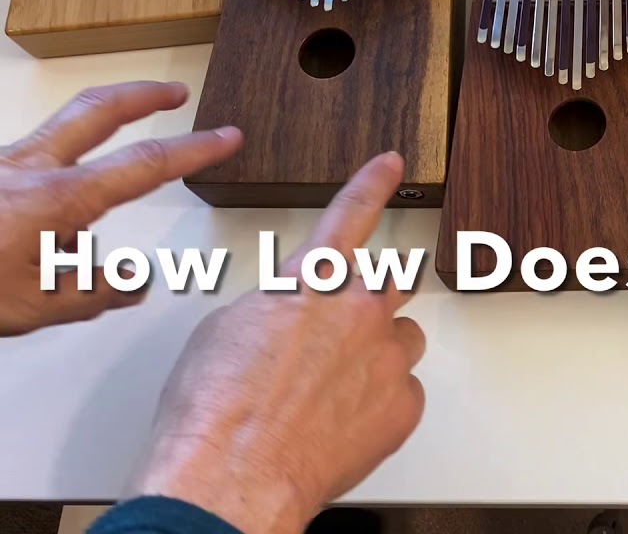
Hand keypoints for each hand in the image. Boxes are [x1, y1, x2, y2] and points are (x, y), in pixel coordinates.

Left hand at [0, 82, 241, 336]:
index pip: (145, 163)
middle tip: (173, 90)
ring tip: (93, 186)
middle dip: (142, 95)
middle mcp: (27, 168)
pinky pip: (27, 162)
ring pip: (57, 134)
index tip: (226, 136)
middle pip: (97, 110)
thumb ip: (92, 292)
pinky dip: (50, 175)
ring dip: (92, 136)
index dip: (194, 149)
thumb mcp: (34, 307)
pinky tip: (36, 222)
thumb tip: (132, 281)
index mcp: (57, 198)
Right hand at [125, 153, 425, 533]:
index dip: (372, 185)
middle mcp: (357, 311)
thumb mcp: (225, 331)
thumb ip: (273, 309)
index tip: (390, 164)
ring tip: (333, 391)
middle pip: (392, 282)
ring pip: (402, 340)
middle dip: (374, 299)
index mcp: (311, 283)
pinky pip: (403, 392)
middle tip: (347, 332)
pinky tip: (342, 423)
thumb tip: (284, 321)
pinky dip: (379, 404)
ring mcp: (386, 357)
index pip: (350, 216)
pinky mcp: (402, 405)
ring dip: (378, 354)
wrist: (231, 473)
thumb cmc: (214, 409)